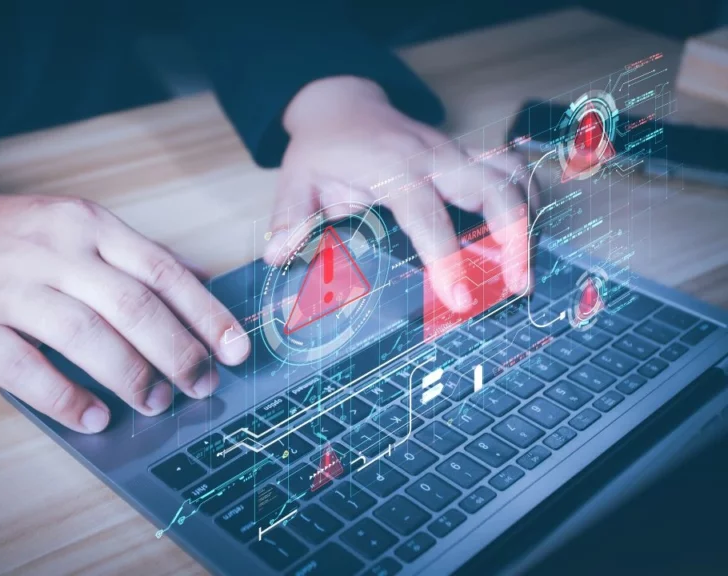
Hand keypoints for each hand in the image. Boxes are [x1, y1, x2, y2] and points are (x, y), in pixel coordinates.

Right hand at [0, 188, 250, 432]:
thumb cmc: (7, 239)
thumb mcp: (74, 225)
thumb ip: (134, 255)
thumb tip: (202, 285)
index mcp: (86, 226)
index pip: (162, 271)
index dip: (205, 314)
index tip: (236, 350)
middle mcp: (53, 252)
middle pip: (133, 306)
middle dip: (177, 353)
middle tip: (201, 386)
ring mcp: (10, 290)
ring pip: (86, 336)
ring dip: (130, 377)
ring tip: (153, 403)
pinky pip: (27, 370)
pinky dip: (66, 398)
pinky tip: (93, 416)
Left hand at [268, 76, 533, 311]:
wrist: (341, 105)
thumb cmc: (322, 149)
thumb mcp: (296, 181)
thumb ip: (290, 220)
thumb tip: (279, 255)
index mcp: (392, 168)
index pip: (427, 216)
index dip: (446, 258)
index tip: (459, 299)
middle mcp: (433, 157)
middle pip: (492, 190)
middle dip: (512, 239)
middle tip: (515, 286)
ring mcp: (455, 153)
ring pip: (510, 177)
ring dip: (527, 221)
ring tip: (526, 271)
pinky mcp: (467, 155)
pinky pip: (510, 170)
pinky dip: (527, 199)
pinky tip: (529, 236)